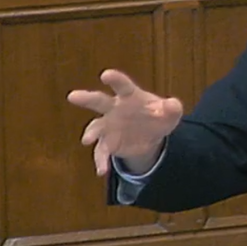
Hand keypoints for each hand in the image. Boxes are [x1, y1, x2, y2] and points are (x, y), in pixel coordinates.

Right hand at [68, 70, 182, 175]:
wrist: (151, 136)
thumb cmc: (158, 116)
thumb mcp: (171, 113)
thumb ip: (173, 108)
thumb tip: (173, 105)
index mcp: (130, 96)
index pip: (122, 85)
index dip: (115, 79)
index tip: (106, 75)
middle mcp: (114, 108)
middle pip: (99, 101)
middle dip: (87, 98)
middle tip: (73, 96)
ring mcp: (108, 126)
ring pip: (94, 127)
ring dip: (90, 133)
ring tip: (87, 140)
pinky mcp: (107, 143)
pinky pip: (101, 151)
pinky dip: (101, 160)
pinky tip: (102, 170)